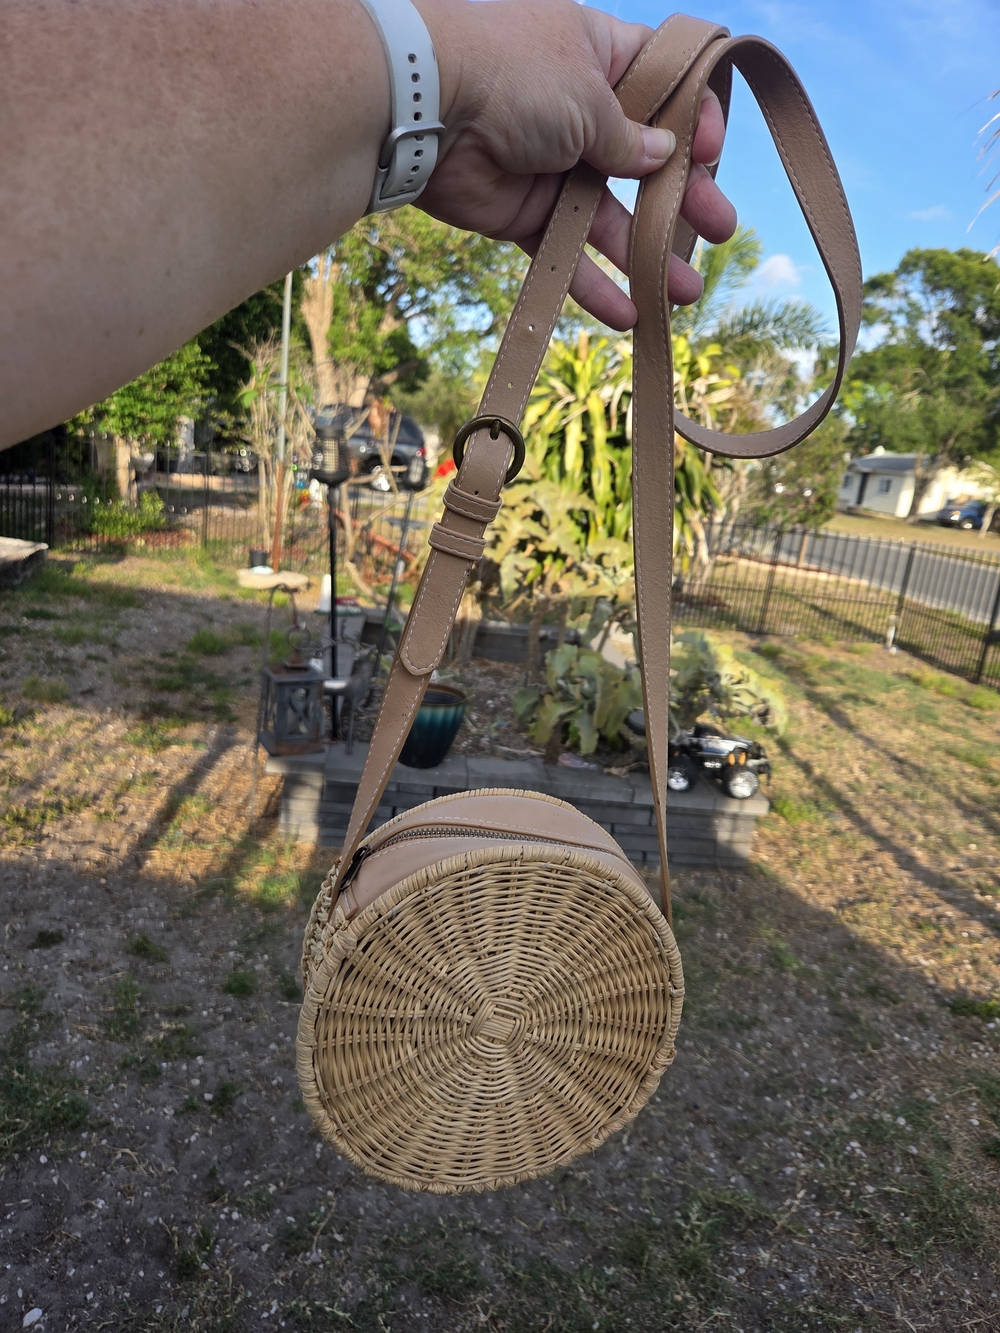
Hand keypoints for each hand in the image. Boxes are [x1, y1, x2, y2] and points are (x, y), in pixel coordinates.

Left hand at [416, 0, 736, 329]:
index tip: (708, 150)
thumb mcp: (590, 95)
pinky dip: (592, 284)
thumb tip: (662, 156)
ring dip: (647, 255)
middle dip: (684, 199)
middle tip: (718, 230)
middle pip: (645, 162)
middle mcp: (579, 110)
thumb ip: (630, 135)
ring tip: (684, 293)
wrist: (427, 108)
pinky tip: (628, 314)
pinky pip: (564, 252)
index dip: (693, 118)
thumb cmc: (514, 76)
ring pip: (610, 217)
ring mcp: (552, 167)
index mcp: (599, 56)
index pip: (663, 84)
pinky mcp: (523, 214)